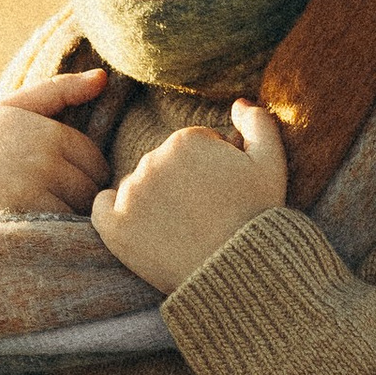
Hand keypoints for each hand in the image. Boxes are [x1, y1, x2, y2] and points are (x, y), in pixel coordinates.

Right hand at [0, 66, 111, 221]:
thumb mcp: (16, 107)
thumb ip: (60, 90)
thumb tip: (103, 78)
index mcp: (48, 132)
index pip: (96, 163)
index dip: (82, 173)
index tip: (57, 177)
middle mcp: (43, 160)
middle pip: (90, 191)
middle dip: (77, 196)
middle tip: (48, 197)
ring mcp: (32, 192)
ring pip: (78, 213)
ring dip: (66, 216)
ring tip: (39, 210)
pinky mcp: (20, 219)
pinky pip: (58, 230)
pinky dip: (52, 230)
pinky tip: (32, 224)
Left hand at [90, 100, 288, 292]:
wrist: (236, 271)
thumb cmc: (257, 217)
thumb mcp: (272, 164)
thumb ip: (258, 123)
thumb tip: (238, 102)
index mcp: (186, 140)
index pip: (189, 147)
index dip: (209, 169)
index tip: (221, 192)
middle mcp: (151, 160)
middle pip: (160, 165)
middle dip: (178, 183)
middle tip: (202, 213)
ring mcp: (130, 193)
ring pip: (135, 186)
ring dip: (152, 200)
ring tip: (181, 228)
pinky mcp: (113, 225)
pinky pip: (103, 208)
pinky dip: (116, 215)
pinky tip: (141, 229)